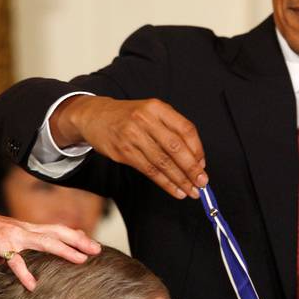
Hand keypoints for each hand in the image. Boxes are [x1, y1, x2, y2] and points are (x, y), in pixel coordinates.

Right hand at [0, 208, 100, 290]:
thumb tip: (51, 253)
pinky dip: (24, 273)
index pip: (61, 230)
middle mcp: (28, 230)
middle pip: (59, 233)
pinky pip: (15, 261)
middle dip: (80, 241)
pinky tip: (33, 285)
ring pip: (45, 242)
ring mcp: (16, 236)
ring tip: (80, 260)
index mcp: (33, 228)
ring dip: (64, 250)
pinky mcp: (2, 245)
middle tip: (97, 251)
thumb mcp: (19, 236)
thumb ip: (34, 243)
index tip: (96, 246)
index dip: (79, 237)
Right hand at [51, 95, 207, 199]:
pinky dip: (165, 183)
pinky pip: (149, 171)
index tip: (203, 165)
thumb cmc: (130, 117)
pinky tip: (175, 190)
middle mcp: (145, 120)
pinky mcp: (123, 152)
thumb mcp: (152, 113)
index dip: (198, 149)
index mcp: (157, 107)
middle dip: (192, 168)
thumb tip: (196, 159)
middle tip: (202, 182)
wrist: (94, 116)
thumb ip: (173, 130)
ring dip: (180, 180)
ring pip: (163, 162)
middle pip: (175, 148)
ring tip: (191, 191)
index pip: (185, 129)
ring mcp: (132, 136)